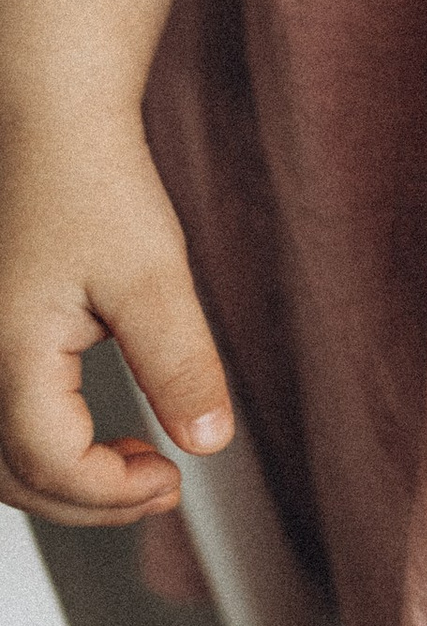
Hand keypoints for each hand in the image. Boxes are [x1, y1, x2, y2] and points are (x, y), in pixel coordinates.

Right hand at [0, 113, 232, 529]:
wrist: (47, 124)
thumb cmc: (90, 181)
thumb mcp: (153, 276)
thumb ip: (180, 365)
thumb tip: (207, 441)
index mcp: (6, 352)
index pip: (52, 465)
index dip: (114, 491)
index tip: (172, 479)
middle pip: (16, 479)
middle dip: (90, 500)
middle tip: (159, 490)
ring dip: (61, 480)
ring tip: (132, 465)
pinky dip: (38, 448)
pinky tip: (94, 434)